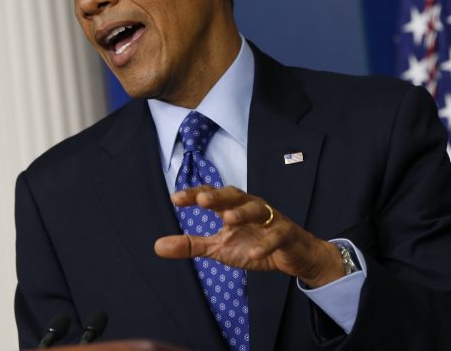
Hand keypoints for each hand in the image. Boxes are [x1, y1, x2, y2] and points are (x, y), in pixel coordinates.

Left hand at [154, 185, 344, 287]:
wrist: (294, 256)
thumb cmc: (254, 244)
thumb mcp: (219, 248)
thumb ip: (190, 245)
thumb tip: (157, 246)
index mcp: (233, 208)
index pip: (212, 196)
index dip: (195, 195)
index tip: (176, 198)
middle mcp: (251, 208)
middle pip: (235, 195)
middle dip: (219, 196)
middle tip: (202, 200)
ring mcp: (271, 220)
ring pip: (258, 210)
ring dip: (243, 213)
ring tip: (228, 220)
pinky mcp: (286, 235)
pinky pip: (276, 236)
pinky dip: (265, 244)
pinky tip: (253, 254)